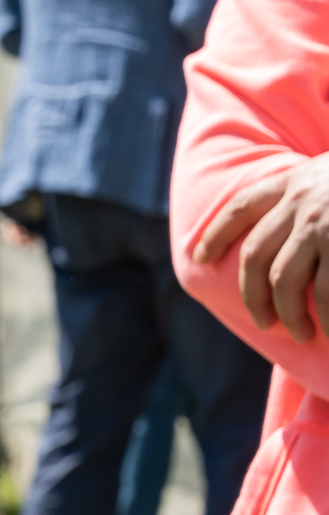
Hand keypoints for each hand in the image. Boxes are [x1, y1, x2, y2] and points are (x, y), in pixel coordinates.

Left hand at [195, 156, 328, 339]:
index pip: (240, 207)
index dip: (216, 233)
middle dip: (253, 295)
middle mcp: (302, 202)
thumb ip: (310, 193)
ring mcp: (324, 225)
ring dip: (288, 314)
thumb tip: (290, 234)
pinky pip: (327, 294)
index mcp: (295, 181)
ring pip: (285, 281)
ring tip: (300, 333)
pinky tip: (328, 330)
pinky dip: (326, 318)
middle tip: (263, 322)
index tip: (199, 256)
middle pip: (255, 256)